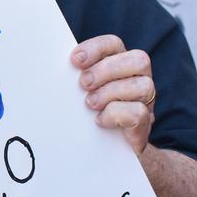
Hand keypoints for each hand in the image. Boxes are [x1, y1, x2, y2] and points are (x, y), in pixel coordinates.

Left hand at [71, 35, 155, 153]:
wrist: (108, 152)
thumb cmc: (91, 113)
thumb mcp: (83, 90)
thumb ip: (77, 75)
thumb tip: (51, 65)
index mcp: (121, 64)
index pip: (114, 44)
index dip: (96, 48)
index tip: (75, 60)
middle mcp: (139, 79)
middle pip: (138, 60)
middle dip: (107, 70)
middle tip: (84, 84)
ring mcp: (146, 102)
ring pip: (143, 85)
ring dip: (111, 92)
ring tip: (90, 103)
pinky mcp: (145, 126)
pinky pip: (139, 112)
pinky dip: (115, 114)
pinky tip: (99, 120)